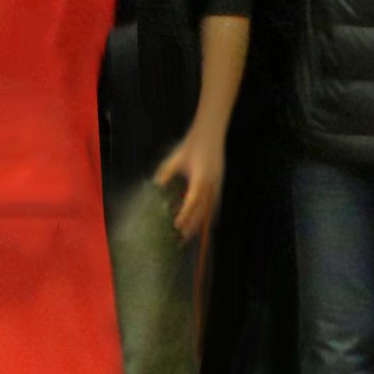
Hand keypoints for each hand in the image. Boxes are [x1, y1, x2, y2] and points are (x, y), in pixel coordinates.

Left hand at [159, 131, 225, 245]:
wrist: (210, 133)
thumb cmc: (191, 145)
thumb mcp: (175, 160)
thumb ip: (165, 175)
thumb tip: (155, 188)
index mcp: (200, 180)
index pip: (192, 203)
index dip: (184, 216)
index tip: (176, 227)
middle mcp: (211, 185)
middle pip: (202, 211)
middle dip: (192, 227)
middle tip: (180, 240)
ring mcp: (217, 185)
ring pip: (210, 210)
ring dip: (200, 224)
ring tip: (189, 236)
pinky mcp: (219, 183)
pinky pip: (214, 204)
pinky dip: (208, 215)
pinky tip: (202, 223)